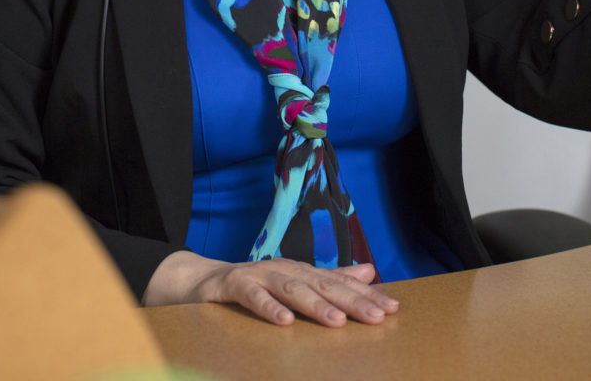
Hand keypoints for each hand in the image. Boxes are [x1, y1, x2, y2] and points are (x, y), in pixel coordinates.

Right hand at [144, 251, 398, 326]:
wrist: (198, 280)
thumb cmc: (252, 284)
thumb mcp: (293, 283)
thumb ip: (330, 278)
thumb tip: (369, 270)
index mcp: (301, 271)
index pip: (339, 283)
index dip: (365, 295)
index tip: (392, 309)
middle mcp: (284, 269)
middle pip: (322, 284)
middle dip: (351, 300)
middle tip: (377, 316)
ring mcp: (258, 275)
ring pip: (291, 289)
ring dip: (315, 304)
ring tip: (337, 320)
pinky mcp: (232, 284)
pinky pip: (251, 295)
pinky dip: (267, 307)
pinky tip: (283, 321)